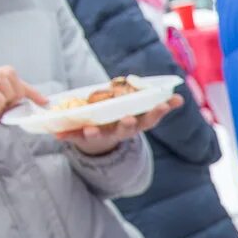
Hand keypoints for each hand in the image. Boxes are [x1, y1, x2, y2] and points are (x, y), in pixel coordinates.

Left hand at [55, 94, 182, 155]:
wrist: (100, 140)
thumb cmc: (123, 119)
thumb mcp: (140, 112)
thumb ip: (160, 105)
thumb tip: (180, 98)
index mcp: (135, 124)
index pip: (150, 119)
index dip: (157, 113)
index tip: (163, 105)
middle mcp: (120, 132)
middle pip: (125, 129)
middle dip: (126, 124)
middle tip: (129, 118)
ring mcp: (102, 135)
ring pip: (99, 135)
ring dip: (94, 133)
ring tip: (90, 130)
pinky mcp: (83, 138)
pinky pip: (73, 136)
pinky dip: (65, 135)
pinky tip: (57, 135)